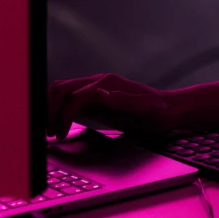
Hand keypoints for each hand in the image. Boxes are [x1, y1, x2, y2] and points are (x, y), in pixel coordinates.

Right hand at [46, 74, 182, 139]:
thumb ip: (124, 101)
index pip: (73, 97)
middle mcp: (98, 83)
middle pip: (61, 89)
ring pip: (61, 92)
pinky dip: (58, 111)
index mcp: (107, 84)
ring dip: (50, 109)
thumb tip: (100, 93)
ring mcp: (95, 90)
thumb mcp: (146, 108)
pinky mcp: (95, 99)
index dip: (63, 115)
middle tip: (49, 133)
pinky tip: (57, 127)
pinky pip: (69, 100)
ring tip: (50, 131)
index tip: (61, 134)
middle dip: (50, 110)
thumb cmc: (159, 111)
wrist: (170, 110)